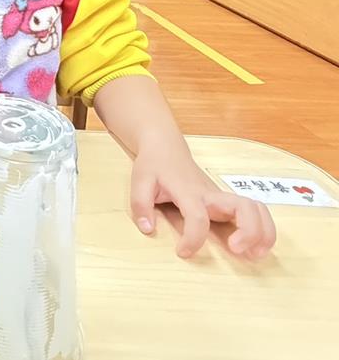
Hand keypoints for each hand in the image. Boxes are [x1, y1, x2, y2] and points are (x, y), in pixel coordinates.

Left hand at [130, 143, 275, 258]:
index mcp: (188, 191)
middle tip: (236, 250)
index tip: (182, 252)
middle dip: (249, 231)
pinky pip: (254, 213)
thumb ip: (141, 205)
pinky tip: (257, 248)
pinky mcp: (226, 202)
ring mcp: (221, 198)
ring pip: (256, 209)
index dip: (193, 238)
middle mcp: (210, 194)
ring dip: (263, 232)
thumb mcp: (139, 182)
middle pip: (244, 207)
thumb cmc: (154, 166)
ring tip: (256, 254)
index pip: (198, 216)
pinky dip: (264, 230)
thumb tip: (148, 230)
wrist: (166, 148)